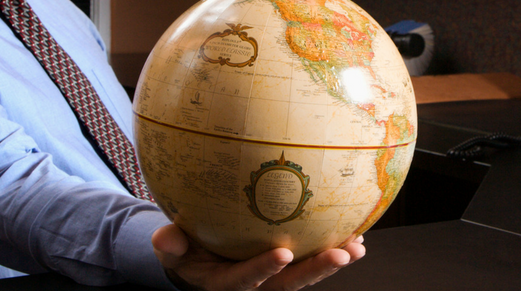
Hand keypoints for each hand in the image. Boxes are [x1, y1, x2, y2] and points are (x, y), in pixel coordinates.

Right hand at [152, 224, 364, 290]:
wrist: (198, 259)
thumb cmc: (184, 252)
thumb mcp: (171, 251)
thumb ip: (170, 245)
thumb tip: (164, 238)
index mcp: (226, 282)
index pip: (247, 278)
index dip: (264, 268)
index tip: (282, 253)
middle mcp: (256, 283)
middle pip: (289, 283)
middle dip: (316, 270)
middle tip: (340, 254)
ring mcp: (273, 277)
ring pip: (306, 274)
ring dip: (331, 262)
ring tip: (356, 246)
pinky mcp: (286, 266)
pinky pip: (310, 260)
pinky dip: (331, 250)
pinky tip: (355, 236)